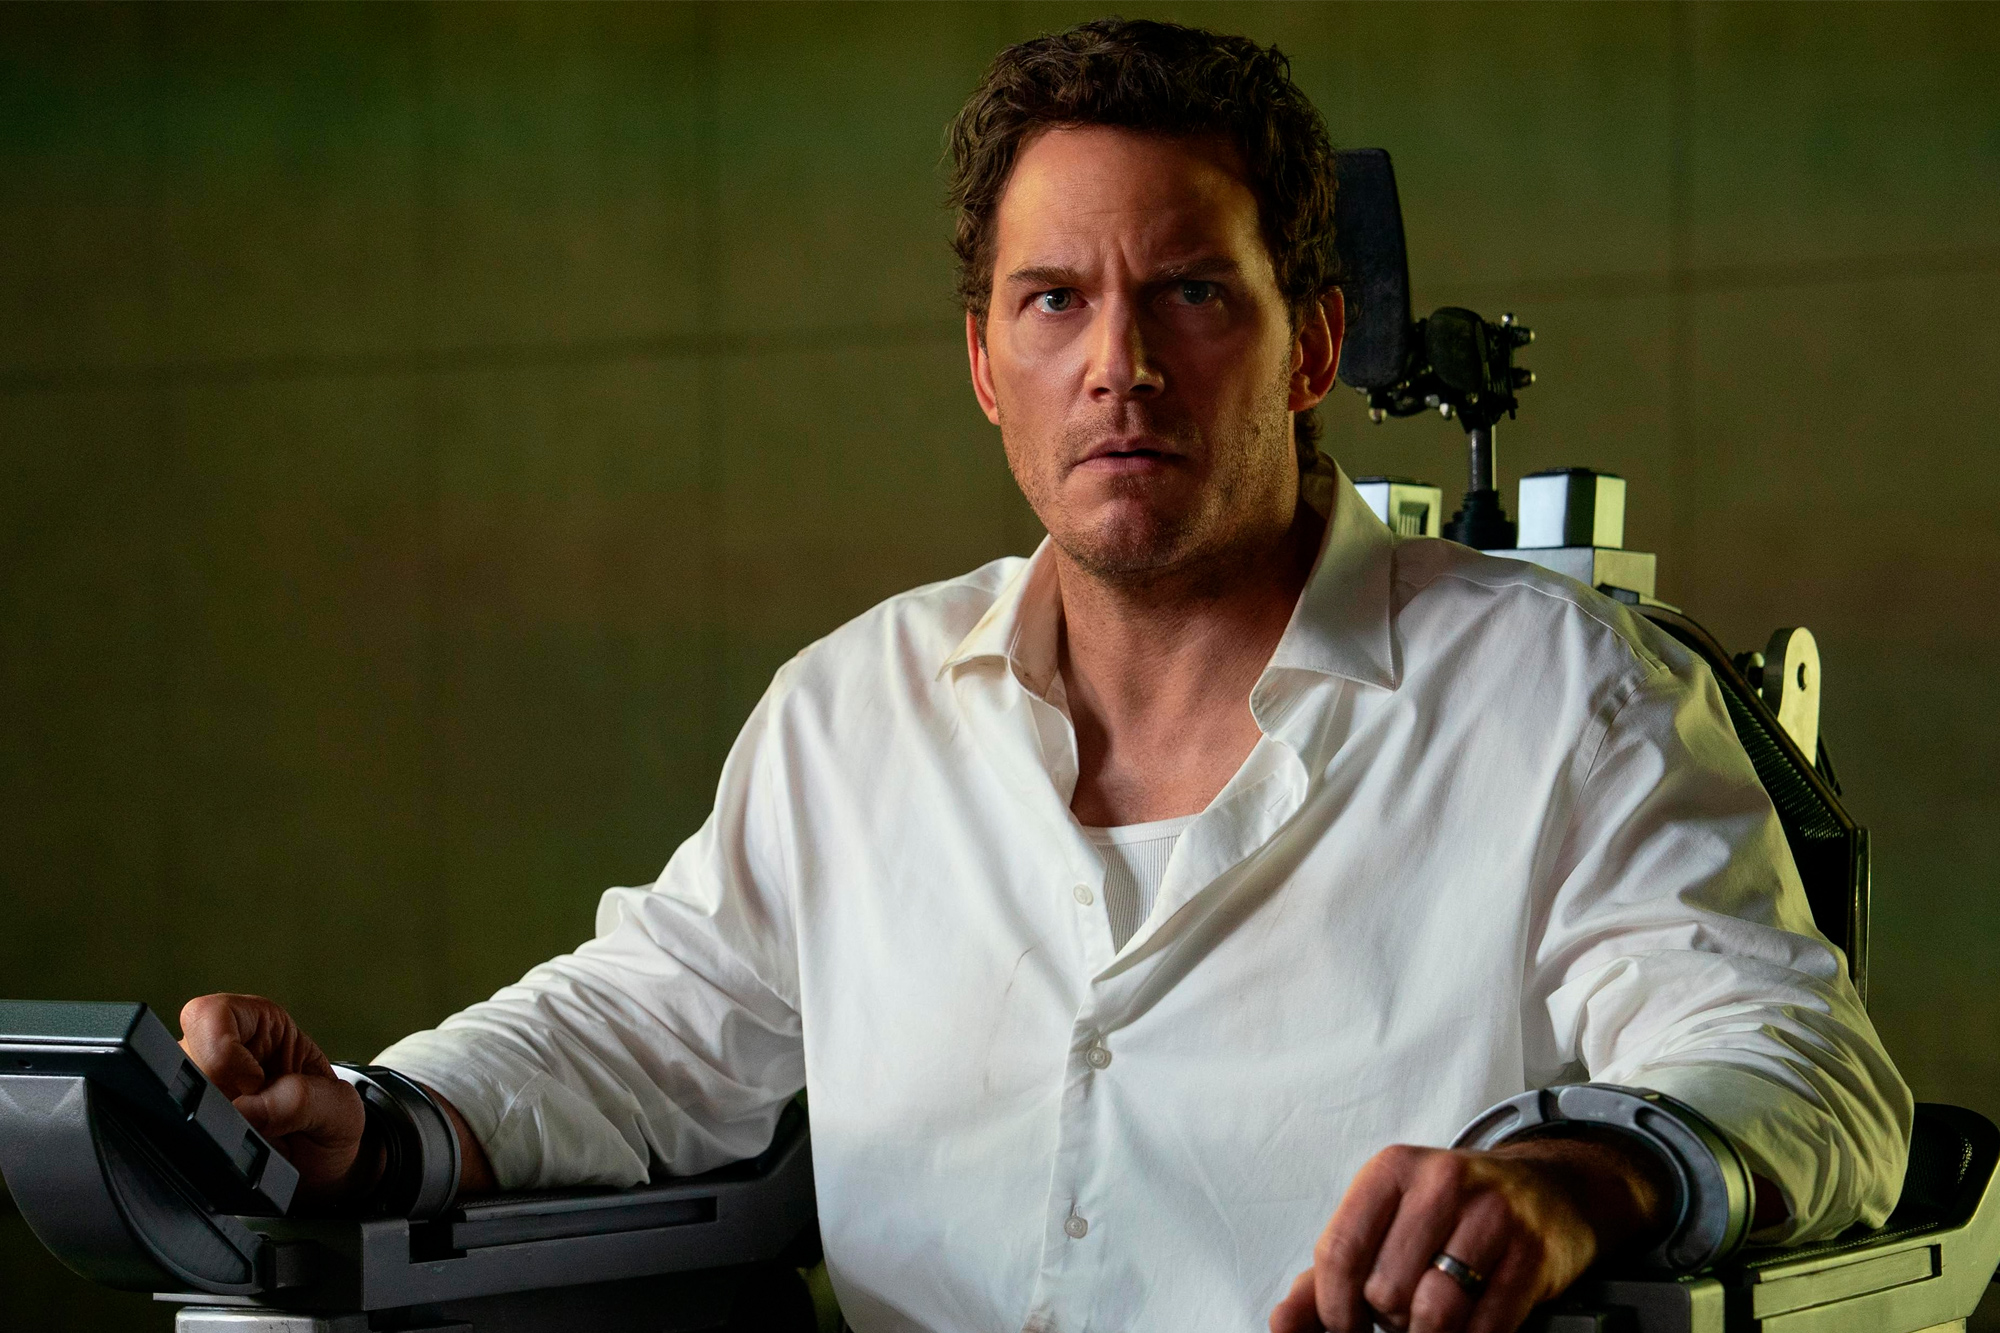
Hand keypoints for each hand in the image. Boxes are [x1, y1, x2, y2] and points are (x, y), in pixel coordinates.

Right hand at [178, 993, 375, 1204]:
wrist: (321, 1173)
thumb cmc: (330, 1127)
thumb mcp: (339, 1111)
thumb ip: (302, 1100)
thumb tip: (246, 1109)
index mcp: (260, 1026)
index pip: (210, 1015)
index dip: (223, 1050)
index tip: (253, 1084)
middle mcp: (219, 1052)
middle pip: (179, 1058)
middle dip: (212, 1094)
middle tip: (251, 1120)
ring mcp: (196, 1089)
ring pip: (168, 1096)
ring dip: (207, 1123)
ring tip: (248, 1137)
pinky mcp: (185, 1126)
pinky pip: (168, 1131)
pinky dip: (198, 1146)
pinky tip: (230, 1152)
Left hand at [1268, 1133, 1672, 1332]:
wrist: (1545, 1192)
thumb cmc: (1449, 1215)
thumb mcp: (1385, 1224)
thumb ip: (1327, 1274)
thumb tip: (1281, 1321)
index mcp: (1391, 1169)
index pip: (1339, 1252)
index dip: (1335, 1308)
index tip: (1347, 1325)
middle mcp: (1441, 1180)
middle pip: (1386, 1288)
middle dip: (1389, 1319)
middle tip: (1402, 1315)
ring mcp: (1492, 1214)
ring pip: (1434, 1309)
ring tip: (1430, 1321)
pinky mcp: (1533, 1252)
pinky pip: (1487, 1324)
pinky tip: (1465, 1328)